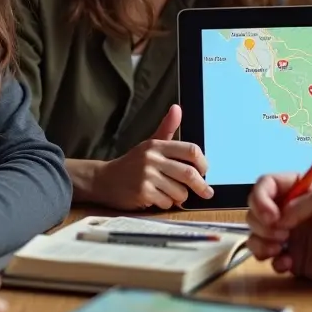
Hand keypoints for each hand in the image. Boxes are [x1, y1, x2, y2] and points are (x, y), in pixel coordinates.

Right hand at [91, 105, 212, 209]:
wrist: (105, 180)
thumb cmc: (132, 163)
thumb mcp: (149, 144)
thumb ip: (167, 128)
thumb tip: (177, 108)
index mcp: (157, 145)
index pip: (190, 150)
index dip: (203, 162)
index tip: (204, 171)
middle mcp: (152, 158)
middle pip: (189, 173)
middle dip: (201, 186)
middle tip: (207, 192)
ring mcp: (147, 176)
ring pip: (180, 192)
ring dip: (180, 197)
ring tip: (170, 193)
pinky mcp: (142, 193)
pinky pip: (167, 203)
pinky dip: (166, 204)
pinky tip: (157, 198)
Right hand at [245, 173, 311, 285]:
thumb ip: (298, 203)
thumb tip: (279, 218)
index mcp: (296, 190)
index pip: (265, 185)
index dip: (260, 199)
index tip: (271, 215)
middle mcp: (287, 211)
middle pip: (254, 212)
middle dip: (261, 224)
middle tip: (283, 233)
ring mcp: (286, 235)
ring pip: (255, 236)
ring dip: (262, 243)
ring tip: (281, 249)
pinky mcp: (288, 256)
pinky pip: (267, 258)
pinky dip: (274, 261)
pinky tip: (290, 262)